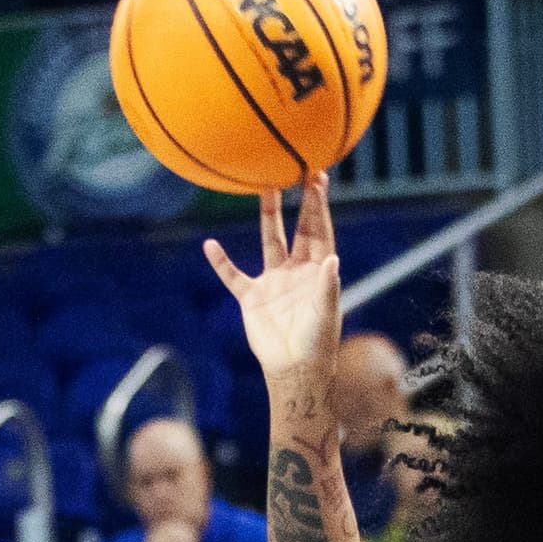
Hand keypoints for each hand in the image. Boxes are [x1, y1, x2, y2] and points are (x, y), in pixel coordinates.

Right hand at [202, 175, 342, 407]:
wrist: (294, 370)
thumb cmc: (317, 343)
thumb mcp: (325, 312)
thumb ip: (327, 285)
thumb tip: (332, 260)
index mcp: (318, 271)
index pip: (319, 231)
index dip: (318, 206)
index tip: (317, 179)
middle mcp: (296, 271)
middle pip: (297, 228)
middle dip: (299, 202)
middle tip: (298, 170)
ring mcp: (273, 281)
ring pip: (269, 241)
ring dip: (268, 216)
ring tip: (264, 187)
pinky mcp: (252, 298)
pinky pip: (233, 276)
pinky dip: (221, 262)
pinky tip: (210, 245)